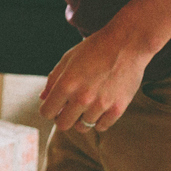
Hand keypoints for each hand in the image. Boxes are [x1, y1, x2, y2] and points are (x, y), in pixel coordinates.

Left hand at [39, 24, 155, 133]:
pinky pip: (102, 127)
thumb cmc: (95, 48)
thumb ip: (53, 79)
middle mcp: (82, 98)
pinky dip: (99, 120)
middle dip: (62, 118)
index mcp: (66, 84)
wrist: (127, 43)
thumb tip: (43, 98)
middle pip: (63, 125)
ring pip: (83, 127)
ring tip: (87, 105)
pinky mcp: (117, 109)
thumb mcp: (68, 58)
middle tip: (68, 109)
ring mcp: (100, 105)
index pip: (47, 112)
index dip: (48, 110)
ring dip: (82, 118)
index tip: (54, 106)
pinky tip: (100, 108)